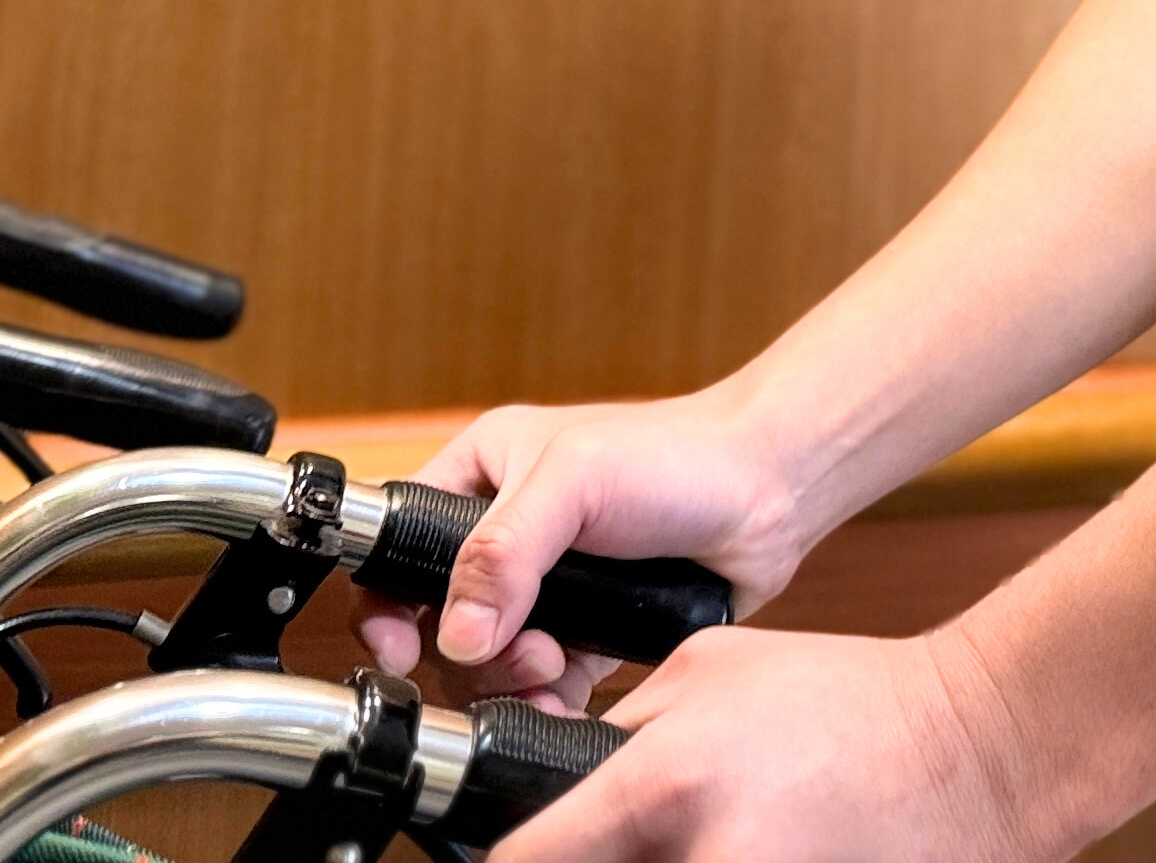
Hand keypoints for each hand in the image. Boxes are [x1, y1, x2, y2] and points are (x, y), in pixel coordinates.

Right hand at [349, 396, 804, 708]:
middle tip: (522, 650)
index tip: (401, 643)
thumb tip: (458, 631)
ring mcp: (546, 583)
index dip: (388, 596)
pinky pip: (538, 683)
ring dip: (510, 680)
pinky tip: (570, 695)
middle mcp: (508, 529)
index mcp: (484, 472)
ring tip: (556, 667)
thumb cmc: (678, 456)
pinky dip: (546, 699)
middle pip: (440, 617)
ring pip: (487, 659)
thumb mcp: (575, 481)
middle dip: (471, 649)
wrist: (767, 494)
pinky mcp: (584, 629)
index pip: (399, 539)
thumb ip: (504, 552)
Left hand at [495, 623, 1046, 862]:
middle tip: (630, 839)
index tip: (503, 859)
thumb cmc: (850, 699)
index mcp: (662, 785)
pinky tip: (758, 842)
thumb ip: (624, 729)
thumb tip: (560, 770)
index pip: (528, 862)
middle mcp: (697, 858)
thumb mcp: (709, 669)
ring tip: (703, 831)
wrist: (975, 746)